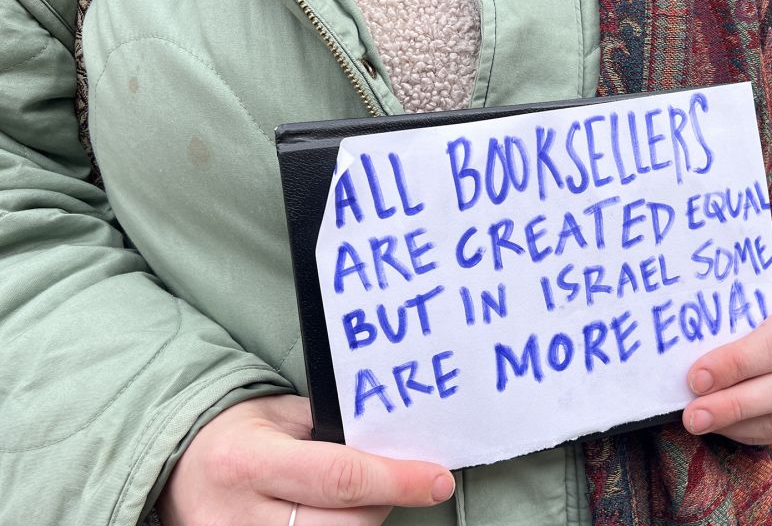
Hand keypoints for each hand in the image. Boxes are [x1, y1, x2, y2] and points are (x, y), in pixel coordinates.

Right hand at [157, 395, 453, 525]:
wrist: (175, 467)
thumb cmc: (237, 433)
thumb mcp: (282, 416)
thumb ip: (336, 432)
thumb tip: (398, 449)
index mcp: (248, 462)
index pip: (341, 477)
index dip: (398, 480)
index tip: (437, 479)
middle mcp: (239, 517)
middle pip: (347, 525)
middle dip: (384, 502)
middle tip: (394, 480)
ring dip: (361, 523)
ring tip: (356, 498)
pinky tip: (337, 516)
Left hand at [681, 281, 771, 443]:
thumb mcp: (761, 292)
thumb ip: (734, 312)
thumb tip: (682, 342)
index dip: (738, 362)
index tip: (697, 377)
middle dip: (734, 403)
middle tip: (693, 414)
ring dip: (738, 423)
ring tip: (700, 421)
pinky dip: (749, 431)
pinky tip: (720, 426)